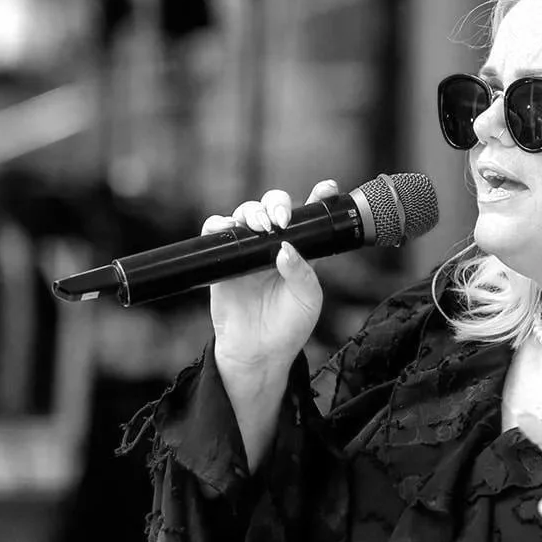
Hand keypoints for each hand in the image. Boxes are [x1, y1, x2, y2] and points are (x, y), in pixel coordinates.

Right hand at [204, 179, 336, 374]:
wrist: (258, 353)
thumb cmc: (288, 327)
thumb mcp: (307, 300)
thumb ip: (301, 273)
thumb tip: (285, 248)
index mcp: (299, 251)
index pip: (308, 218)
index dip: (317, 197)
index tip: (327, 188)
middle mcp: (272, 245)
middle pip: (272, 206)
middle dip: (277, 204)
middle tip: (280, 221)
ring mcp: (246, 250)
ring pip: (244, 213)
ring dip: (251, 211)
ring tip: (259, 226)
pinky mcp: (222, 259)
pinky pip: (214, 231)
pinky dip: (218, 223)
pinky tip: (228, 228)